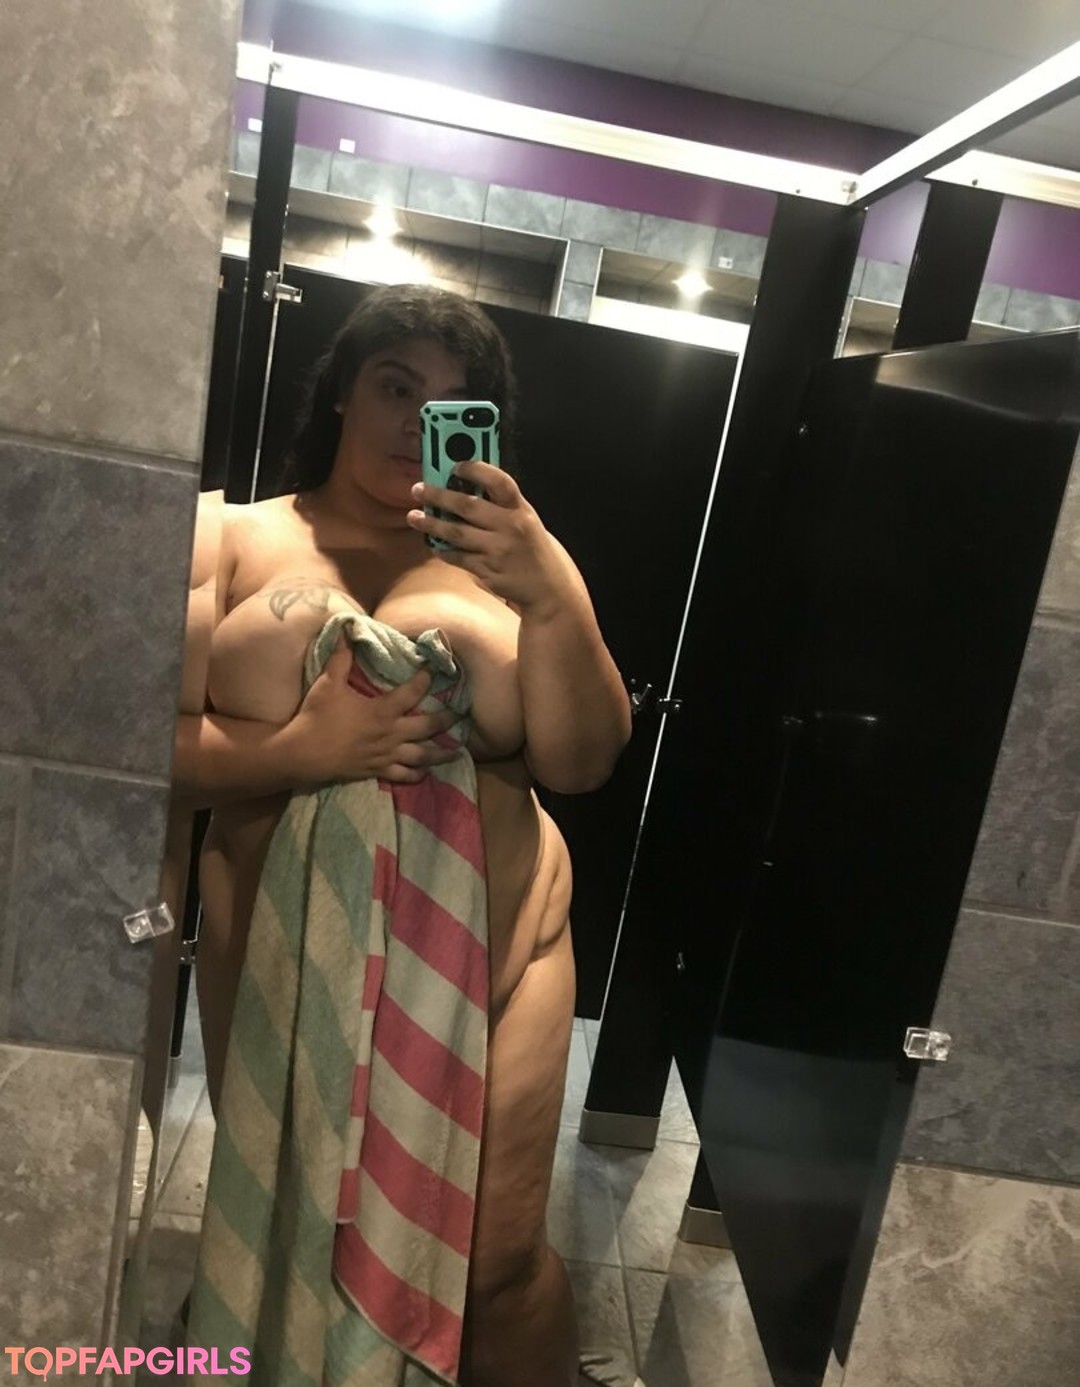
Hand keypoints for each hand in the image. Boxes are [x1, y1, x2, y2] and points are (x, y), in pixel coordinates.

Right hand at [281, 640, 461, 785]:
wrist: (302, 754)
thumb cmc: (317, 717)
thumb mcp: (328, 683)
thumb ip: (341, 658)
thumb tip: (347, 629)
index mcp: (382, 711)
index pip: (412, 693)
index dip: (425, 679)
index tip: (434, 670)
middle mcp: (390, 734)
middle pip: (427, 727)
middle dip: (445, 720)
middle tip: (459, 715)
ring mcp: (385, 756)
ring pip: (421, 756)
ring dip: (440, 753)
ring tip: (456, 751)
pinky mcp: (377, 771)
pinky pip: (403, 776)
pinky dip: (416, 775)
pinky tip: (425, 773)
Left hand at [407, 465, 570, 615]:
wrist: (551, 592)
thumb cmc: (537, 553)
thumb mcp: (529, 524)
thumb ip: (505, 509)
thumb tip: (470, 490)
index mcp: (522, 511)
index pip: (499, 482)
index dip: (476, 469)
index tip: (456, 465)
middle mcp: (510, 528)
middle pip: (468, 506)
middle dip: (438, 495)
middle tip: (418, 489)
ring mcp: (498, 551)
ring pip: (456, 533)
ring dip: (432, 524)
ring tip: (413, 517)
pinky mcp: (488, 571)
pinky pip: (459, 558)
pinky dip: (444, 551)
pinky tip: (434, 546)